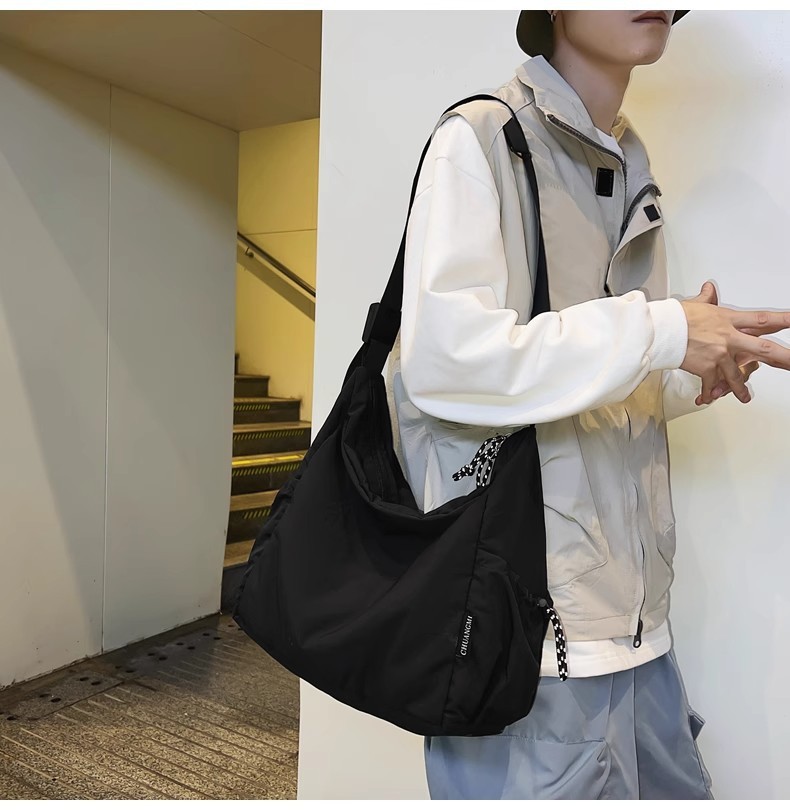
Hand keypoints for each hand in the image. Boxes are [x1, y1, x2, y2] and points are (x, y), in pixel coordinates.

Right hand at [679, 281, 789, 405]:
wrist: (661, 331)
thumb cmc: (675, 318)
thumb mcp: (695, 304)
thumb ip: (706, 298)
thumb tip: (709, 289)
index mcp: (728, 320)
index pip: (762, 319)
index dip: (783, 320)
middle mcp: (729, 337)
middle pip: (764, 349)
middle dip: (784, 358)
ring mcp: (720, 354)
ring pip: (737, 376)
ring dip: (741, 389)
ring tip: (745, 397)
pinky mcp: (707, 368)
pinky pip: (711, 384)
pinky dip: (707, 393)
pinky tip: (707, 398)